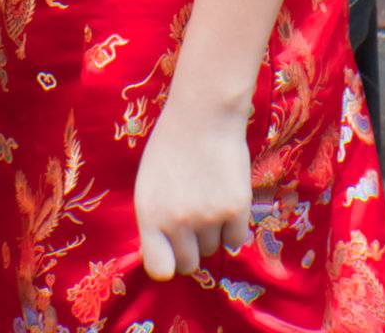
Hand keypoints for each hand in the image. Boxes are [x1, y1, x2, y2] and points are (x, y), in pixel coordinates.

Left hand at [133, 99, 252, 279]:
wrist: (204, 115)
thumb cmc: (171, 146)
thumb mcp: (148, 184)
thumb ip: (155, 221)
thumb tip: (167, 255)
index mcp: (149, 215)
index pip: (159, 269)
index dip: (167, 262)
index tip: (170, 252)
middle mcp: (177, 222)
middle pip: (189, 263)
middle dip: (191, 248)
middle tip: (193, 221)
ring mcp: (208, 217)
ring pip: (213, 249)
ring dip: (212, 233)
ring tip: (209, 198)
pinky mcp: (236, 209)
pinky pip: (236, 240)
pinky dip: (233, 227)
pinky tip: (226, 200)